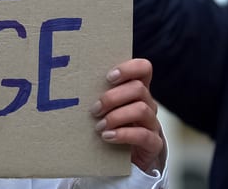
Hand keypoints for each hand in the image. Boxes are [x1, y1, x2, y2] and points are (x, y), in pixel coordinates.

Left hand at [91, 58, 164, 173]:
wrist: (126, 158)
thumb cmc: (112, 126)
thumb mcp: (107, 108)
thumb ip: (99, 95)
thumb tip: (73, 85)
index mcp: (137, 91)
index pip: (143, 68)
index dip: (128, 69)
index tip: (108, 77)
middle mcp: (148, 103)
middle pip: (138, 88)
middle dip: (112, 97)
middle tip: (94, 109)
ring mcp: (152, 123)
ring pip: (141, 110)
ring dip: (116, 116)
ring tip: (99, 126)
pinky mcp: (153, 143)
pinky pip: (143, 135)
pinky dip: (123, 134)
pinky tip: (107, 136)